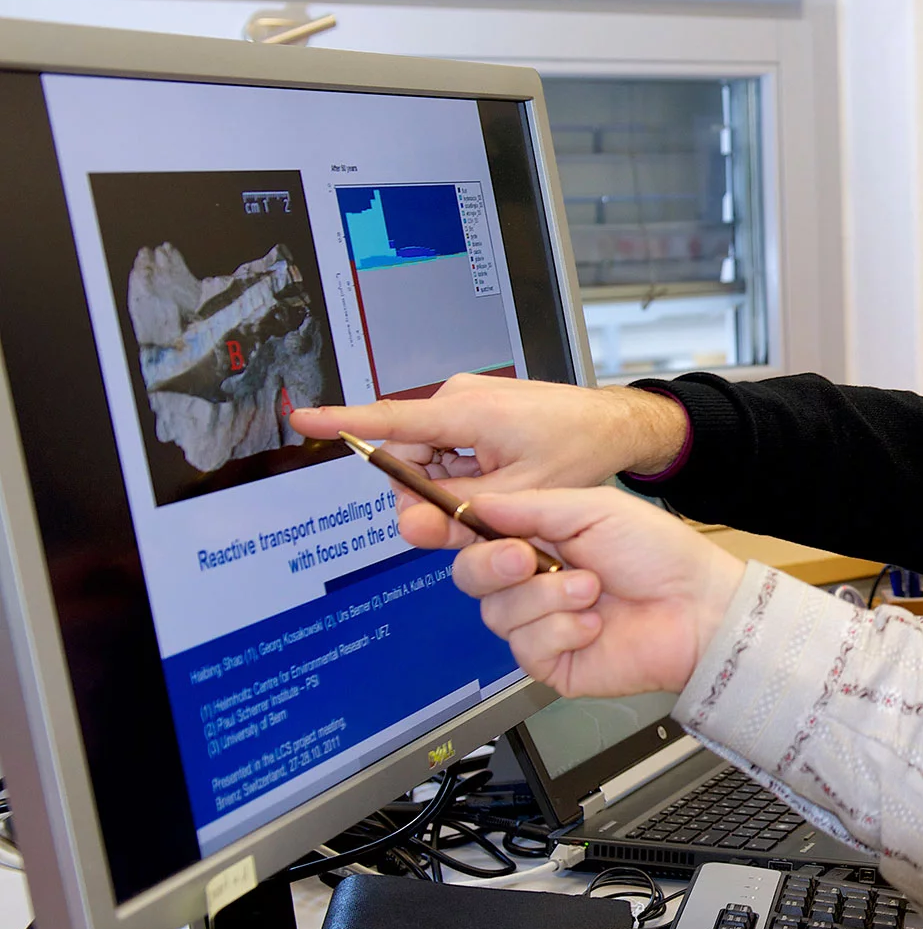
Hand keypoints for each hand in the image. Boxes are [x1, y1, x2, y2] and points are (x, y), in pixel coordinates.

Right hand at [289, 373, 689, 549]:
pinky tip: (492, 491)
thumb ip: (464, 511)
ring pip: (430, 461)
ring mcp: (467, 405)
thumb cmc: (578, 448)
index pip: (389, 421)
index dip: (342, 425)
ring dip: (449, 490)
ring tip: (491, 505)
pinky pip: (450, 452)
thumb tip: (415, 524)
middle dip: (424, 497)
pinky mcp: (477, 415)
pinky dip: (463, 477)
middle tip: (455, 528)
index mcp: (465, 412)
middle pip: (408, 459)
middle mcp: (457, 401)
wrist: (614, 425)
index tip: (302, 420)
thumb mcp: (521, 494)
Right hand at [448, 487, 747, 698]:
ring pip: (496, 613)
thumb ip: (530, 507)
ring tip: (592, 588)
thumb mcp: (592, 509)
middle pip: (469, 576)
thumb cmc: (659, 554)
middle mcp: (532, 582)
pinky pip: (526, 647)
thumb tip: (474, 502)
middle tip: (525, 559)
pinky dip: (561, 630)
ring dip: (545, 598)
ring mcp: (540, 624)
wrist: (699, 606)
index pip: (475, 535)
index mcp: (537, 539)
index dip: (453, 530)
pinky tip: (595, 624)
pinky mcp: (552, 662)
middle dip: (492, 565)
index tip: (442, 520)